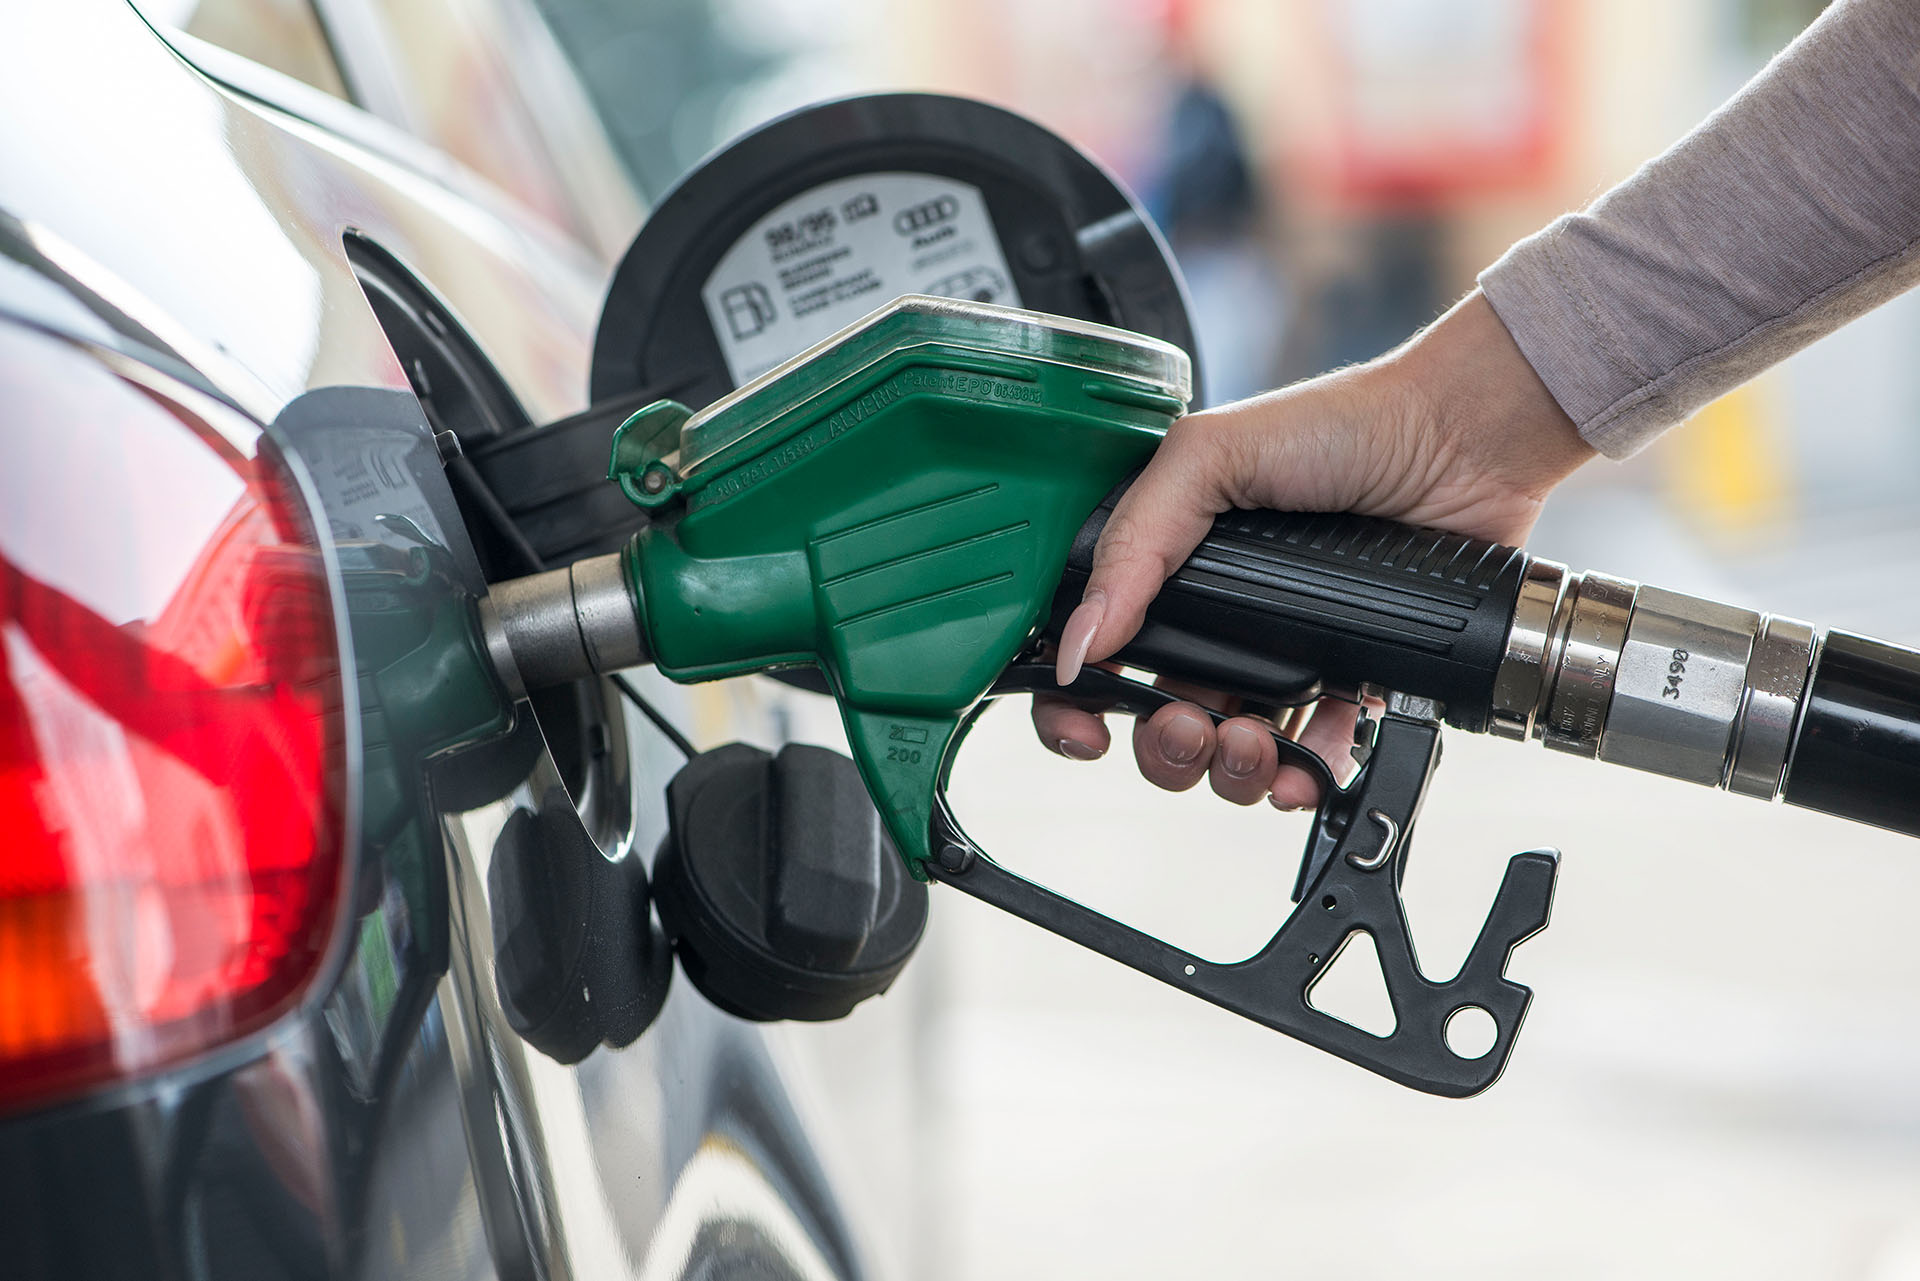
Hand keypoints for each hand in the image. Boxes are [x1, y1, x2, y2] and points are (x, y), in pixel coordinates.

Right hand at [1032, 291, 1594, 806]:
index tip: (1086, 728)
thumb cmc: (1342, 425)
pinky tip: (1302, 766)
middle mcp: (1219, 617)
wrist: (1461, 441)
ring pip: (1230, 753)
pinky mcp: (1350, 679)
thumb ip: (1134, 543)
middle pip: (1158, 723)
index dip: (1077, 705)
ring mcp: (1283, 654)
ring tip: (1251, 741)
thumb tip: (1079, 641)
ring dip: (1228, 770)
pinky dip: (1302, 776)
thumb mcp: (1208, 458)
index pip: (1096, 651)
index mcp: (1169, 566)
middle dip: (1164, 748)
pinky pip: (1313, 754)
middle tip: (1188, 728)